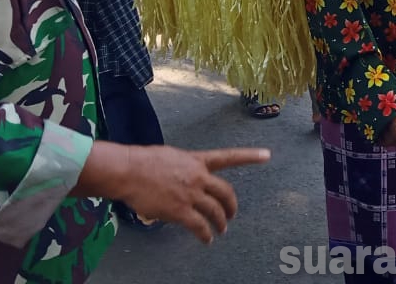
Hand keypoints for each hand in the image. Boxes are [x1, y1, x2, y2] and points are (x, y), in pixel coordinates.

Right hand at [84, 143, 270, 243]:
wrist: (128, 170)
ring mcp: (190, 193)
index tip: (267, 155)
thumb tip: (185, 183)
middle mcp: (198, 176)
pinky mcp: (180, 210)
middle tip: (232, 214)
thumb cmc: (143, 162)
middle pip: (225, 192)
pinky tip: (206, 240)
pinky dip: (205, 234)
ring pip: (214, 211)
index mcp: (197, 160)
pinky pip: (198, 226)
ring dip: (220, 223)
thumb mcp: (171, 157)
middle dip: (231, 205)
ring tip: (220, 230)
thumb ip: (184, 168)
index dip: (250, 156)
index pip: (228, 157)